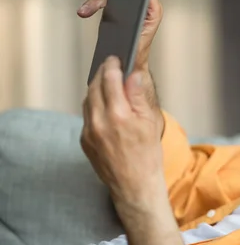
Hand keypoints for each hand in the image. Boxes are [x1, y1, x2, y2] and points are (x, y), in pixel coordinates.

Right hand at [77, 0, 163, 69]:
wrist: (130, 63)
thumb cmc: (136, 55)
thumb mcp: (135, 47)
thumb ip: (134, 35)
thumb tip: (125, 24)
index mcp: (152, 13)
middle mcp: (143, 8)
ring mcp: (130, 7)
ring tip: (84, 11)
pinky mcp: (120, 10)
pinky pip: (107, 0)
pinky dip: (95, 4)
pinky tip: (85, 11)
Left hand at [80, 55, 164, 203]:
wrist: (135, 185)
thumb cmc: (148, 155)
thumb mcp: (150, 122)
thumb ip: (138, 96)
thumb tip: (132, 74)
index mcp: (119, 116)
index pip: (110, 80)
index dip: (113, 65)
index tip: (116, 58)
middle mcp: (99, 123)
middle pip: (94, 86)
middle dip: (102, 73)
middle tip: (110, 64)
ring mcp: (89, 132)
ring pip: (88, 100)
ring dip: (96, 88)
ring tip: (107, 81)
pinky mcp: (84, 141)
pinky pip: (87, 115)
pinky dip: (94, 105)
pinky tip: (105, 105)